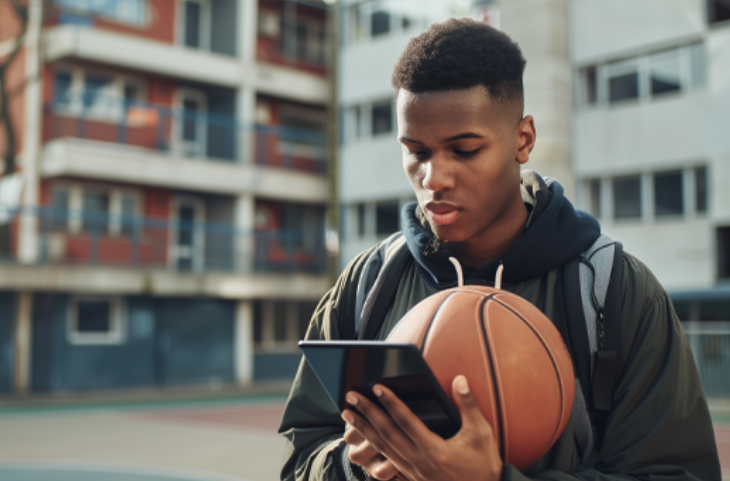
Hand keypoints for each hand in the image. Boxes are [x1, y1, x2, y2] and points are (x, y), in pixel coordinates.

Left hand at [341, 375, 501, 480]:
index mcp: (434, 450)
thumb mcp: (481, 434)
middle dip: (367, 413)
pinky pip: (386, 461)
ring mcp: (412, 472)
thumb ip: (468, 405)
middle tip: (350, 397)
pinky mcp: (411, 478)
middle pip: (387, 434)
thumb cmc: (483, 466)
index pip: (406, 422)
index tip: (377, 387)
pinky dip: (373, 447)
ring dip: (364, 429)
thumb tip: (459, 379)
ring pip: (382, 448)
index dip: (391, 403)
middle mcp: (418, 462)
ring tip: (348, 414)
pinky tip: (362, 439)